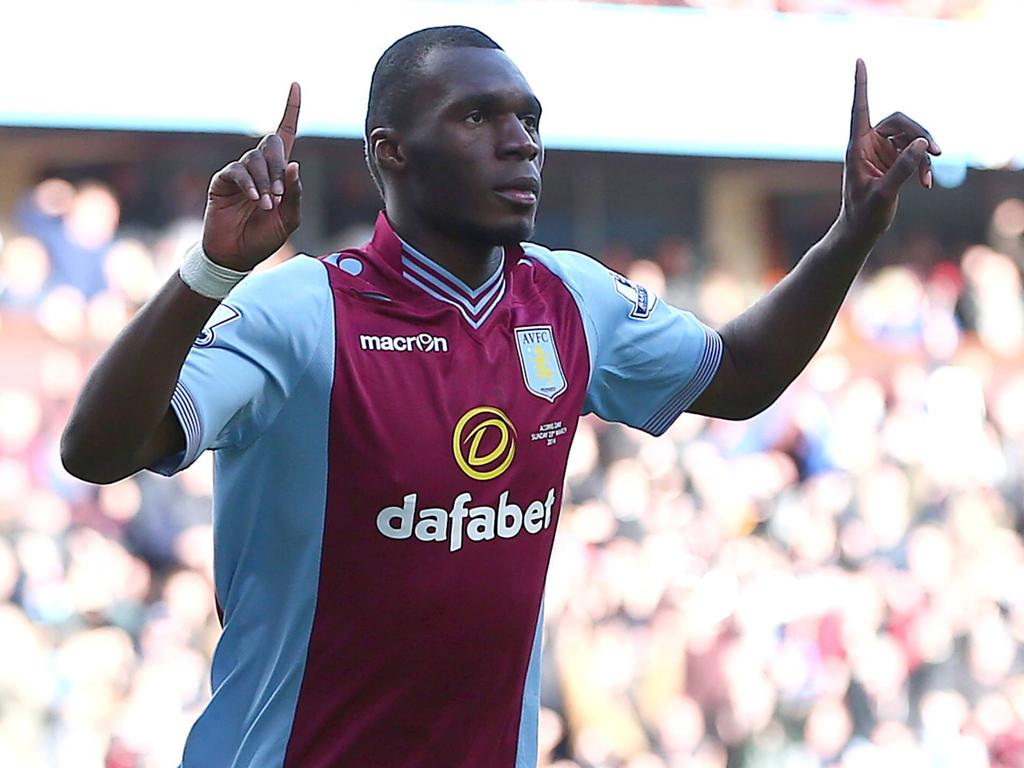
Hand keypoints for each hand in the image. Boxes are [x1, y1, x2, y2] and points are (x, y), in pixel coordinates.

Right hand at [202, 83, 302, 269]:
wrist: (237, 255)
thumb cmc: (264, 237)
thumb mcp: (289, 219)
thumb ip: (294, 193)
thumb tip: (295, 164)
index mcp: (279, 174)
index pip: (286, 134)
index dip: (291, 110)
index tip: (296, 85)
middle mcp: (259, 167)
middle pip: (272, 144)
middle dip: (279, 165)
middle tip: (279, 194)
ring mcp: (240, 173)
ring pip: (255, 159)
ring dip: (265, 182)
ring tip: (266, 205)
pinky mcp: (223, 181)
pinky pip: (237, 172)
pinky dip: (249, 184)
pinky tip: (255, 199)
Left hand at [840, 60, 939, 240]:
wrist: (861, 231)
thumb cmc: (863, 215)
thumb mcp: (883, 194)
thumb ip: (901, 169)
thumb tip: (922, 144)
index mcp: (856, 148)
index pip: (859, 110)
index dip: (861, 86)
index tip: (859, 61)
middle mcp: (868, 144)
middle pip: (900, 122)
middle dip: (919, 134)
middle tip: (934, 151)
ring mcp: (881, 151)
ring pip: (911, 136)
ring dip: (923, 152)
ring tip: (927, 175)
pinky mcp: (893, 160)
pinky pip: (915, 152)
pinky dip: (922, 165)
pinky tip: (926, 183)